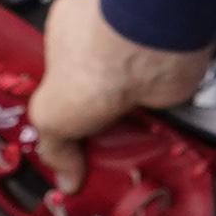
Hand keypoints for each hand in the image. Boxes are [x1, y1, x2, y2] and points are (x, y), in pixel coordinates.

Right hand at [28, 0, 213, 191]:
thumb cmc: (90, 64)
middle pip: (97, 95)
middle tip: (98, 163)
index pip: (61, 79)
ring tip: (126, 166)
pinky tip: (153, 153)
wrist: (149, 51)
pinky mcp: (166, 76)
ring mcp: (137, 60)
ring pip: (129, 106)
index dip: (63, 111)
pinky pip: (159, 110)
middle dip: (98, 128)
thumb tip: (65, 178)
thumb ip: (53, 146)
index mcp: (67, 36)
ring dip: (130, 134)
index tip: (68, 145)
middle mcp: (104, 44)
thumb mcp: (50, 113)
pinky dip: (158, 132)